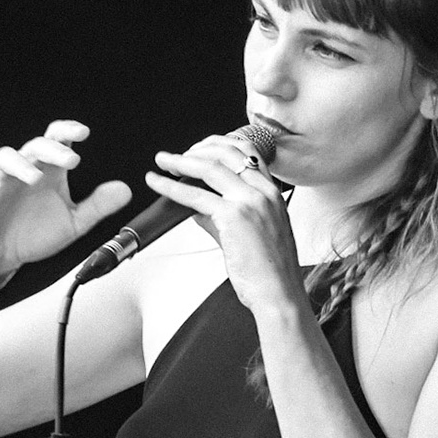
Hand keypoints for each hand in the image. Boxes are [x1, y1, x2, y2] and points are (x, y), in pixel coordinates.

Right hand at [0, 121, 132, 272]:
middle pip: (36, 147)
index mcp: (48, 172)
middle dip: (53, 150)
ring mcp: (0, 184)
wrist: (1, 259)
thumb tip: (126, 189)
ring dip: (21, 165)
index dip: (68, 132)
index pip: (57, 141)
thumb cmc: (34, 234)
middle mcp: (24, 171)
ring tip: (36, 177)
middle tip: (71, 160)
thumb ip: (98, 206)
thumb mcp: (73, 223)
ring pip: (6, 160)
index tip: (84, 132)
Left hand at [147, 134, 303, 313]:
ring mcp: (250, 202)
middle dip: (196, 149)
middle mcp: (264, 192)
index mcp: (272, 192)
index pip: (247, 151)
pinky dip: (171, 187)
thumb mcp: (251, 233)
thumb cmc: (269, 270)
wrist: (279, 294)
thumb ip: (222, 215)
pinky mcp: (234, 217)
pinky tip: (158, 184)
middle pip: (226, 152)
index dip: (218, 144)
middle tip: (175, 157)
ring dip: (180, 161)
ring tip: (163, 161)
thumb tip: (196, 205)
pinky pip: (195, 195)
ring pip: (210, 167)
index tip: (199, 148)